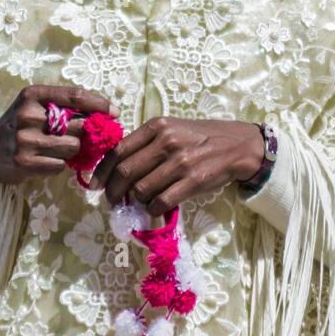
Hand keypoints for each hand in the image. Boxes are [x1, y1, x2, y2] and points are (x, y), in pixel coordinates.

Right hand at [0, 84, 112, 193]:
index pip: (75, 95)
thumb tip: (103, 113)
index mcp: (32, 95)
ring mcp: (26, 140)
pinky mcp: (25, 163)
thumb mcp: (33, 105)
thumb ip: (62, 105)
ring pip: (73, 146)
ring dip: (75, 150)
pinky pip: (60, 165)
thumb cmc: (19, 125)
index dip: (99, 104)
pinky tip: (48, 160)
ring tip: (63, 148)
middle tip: (90, 136)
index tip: (114, 112)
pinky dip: (60, 164)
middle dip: (88, 132)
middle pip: (79, 124)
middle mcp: (28, 115)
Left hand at [92, 117, 265, 216]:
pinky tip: (155, 208)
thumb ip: (147, 143)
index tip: (96, 184)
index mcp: (157, 126)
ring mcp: (180, 162)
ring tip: (136, 204)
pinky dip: (152, 209)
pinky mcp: (192, 181)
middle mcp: (166, 141)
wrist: (238, 145)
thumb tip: (117, 167)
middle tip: (112, 201)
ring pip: (140, 189)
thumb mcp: (172, 129)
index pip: (118, 150)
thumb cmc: (201, 137)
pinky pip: (160, 201)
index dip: (102, 171)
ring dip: (134, 202)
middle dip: (113, 192)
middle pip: (125, 172)